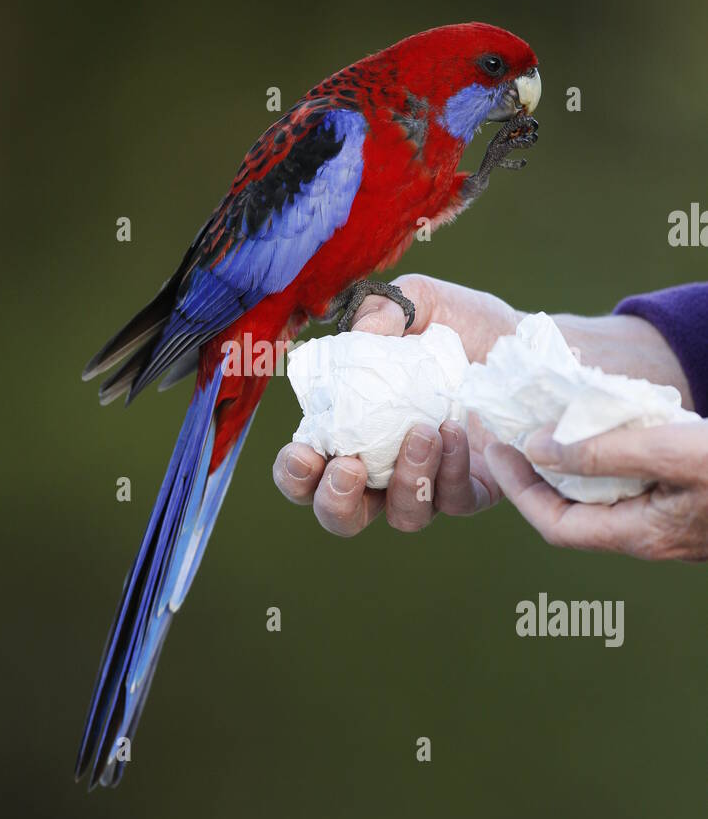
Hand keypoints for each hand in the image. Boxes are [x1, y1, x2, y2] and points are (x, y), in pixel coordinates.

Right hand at [272, 273, 513, 534]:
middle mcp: (384, 468)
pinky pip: (455, 501)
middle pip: (343, 516)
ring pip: (403, 517)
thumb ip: (381, 309)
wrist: (525, 340)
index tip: (303, 451)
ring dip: (404, 481)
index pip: (308, 472)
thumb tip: (359, 335)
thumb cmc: (462, 324)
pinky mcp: (475, 491)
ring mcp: (430, 485)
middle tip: (348, 467)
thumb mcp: (419, 301)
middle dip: (335, 502)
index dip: (295, 473)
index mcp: (353, 431)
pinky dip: (450, 470)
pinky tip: (452, 429)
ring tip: (421, 431)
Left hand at [485, 421, 707, 560]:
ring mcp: (668, 525)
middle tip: (518, 432)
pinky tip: (609, 429)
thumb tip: (537, 448)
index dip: (519, 490)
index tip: (497, 450)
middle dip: (541, 474)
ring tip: (556, 424)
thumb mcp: (670, 453)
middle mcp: (648, 537)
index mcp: (638, 535)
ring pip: (604, 497)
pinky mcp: (685, 504)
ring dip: (576, 464)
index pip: (555, 524)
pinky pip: (631, 486)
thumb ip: (603, 454)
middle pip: (575, 512)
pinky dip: (609, 459)